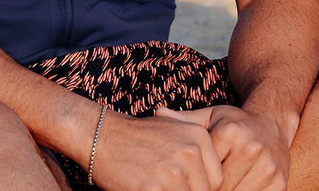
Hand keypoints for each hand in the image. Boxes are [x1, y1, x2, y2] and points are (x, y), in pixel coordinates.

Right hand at [92, 108, 223, 190]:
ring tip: (157, 186)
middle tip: (167, 186)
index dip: (201, 189)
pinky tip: (147, 189)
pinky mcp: (152, 188)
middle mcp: (189, 152)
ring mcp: (171, 170)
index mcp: (199, 137)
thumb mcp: (175, 132)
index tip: (186, 186)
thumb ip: (196, 155)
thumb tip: (214, 185)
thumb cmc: (139, 138)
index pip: (216, 180)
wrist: (102, 135)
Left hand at [157, 106, 290, 190]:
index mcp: (229, 132)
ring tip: (212, 190)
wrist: (272, 122)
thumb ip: (183, 120)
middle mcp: (251, 147)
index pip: (203, 170)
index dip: (194, 181)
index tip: (186, 184)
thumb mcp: (209, 118)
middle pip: (219, 187)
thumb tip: (157, 113)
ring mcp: (268, 167)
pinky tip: (233, 190)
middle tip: (197, 188)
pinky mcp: (280, 183)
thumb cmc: (234, 124)